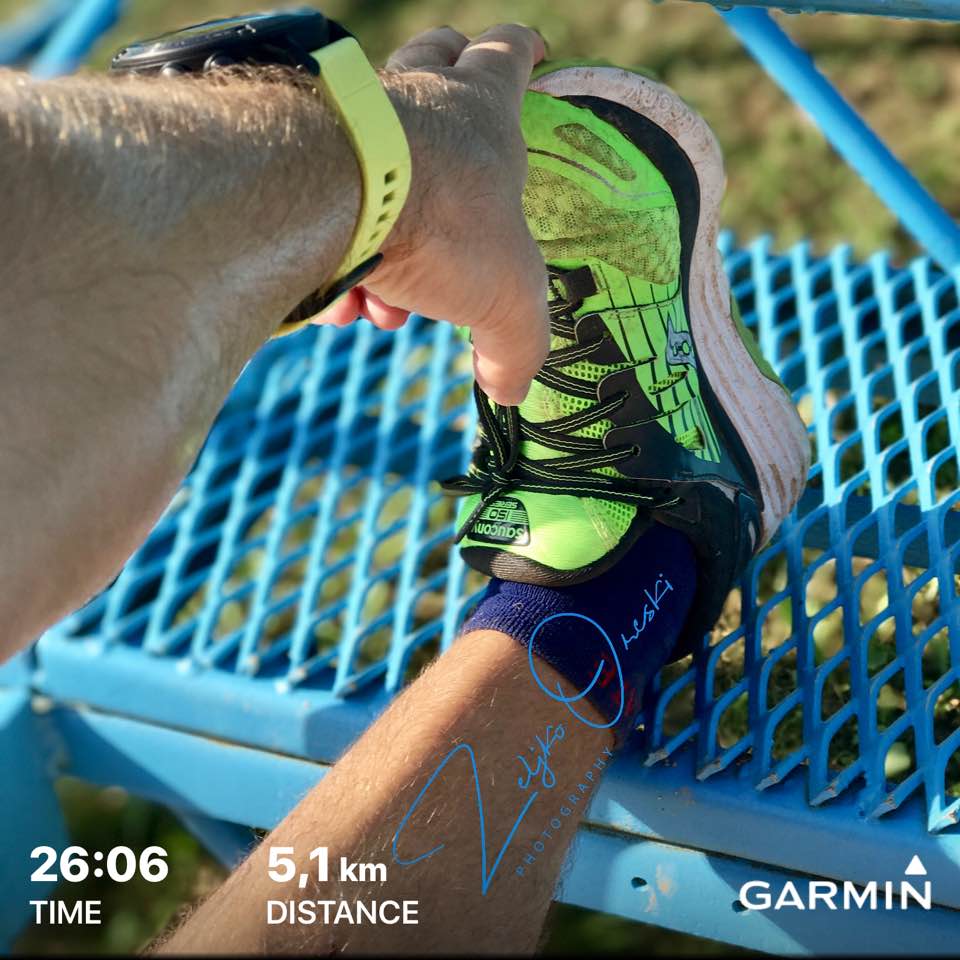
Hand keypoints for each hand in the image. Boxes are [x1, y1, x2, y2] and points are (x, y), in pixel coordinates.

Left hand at [320, 25, 548, 406]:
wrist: (335, 198)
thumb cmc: (443, 222)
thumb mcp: (509, 299)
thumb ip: (517, 346)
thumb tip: (512, 389)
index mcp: (482, 112)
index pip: (510, 53)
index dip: (523, 52)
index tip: (532, 50)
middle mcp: (415, 98)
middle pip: (435, 57)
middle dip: (447, 96)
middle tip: (454, 154)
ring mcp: (353, 118)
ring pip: (374, 143)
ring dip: (385, 225)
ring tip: (383, 300)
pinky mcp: (298, 150)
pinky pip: (319, 192)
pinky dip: (332, 248)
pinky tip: (335, 299)